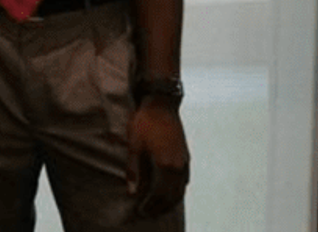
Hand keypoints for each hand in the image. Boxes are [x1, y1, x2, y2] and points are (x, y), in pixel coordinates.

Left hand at [125, 99, 189, 219]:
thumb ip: (134, 170)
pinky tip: (170, 190)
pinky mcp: (185, 155)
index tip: (142, 212)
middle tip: (148, 214)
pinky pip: (184, 180)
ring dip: (170, 201)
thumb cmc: (145, 122)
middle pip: (173, 196)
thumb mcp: (134, 146)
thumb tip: (132, 191)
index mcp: (166, 165)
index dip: (152, 206)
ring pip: (181, 189)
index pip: (161, 195)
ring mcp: (184, 161)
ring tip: (158, 207)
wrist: (162, 103)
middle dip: (161, 207)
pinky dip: (177, 190)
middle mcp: (179, 166)